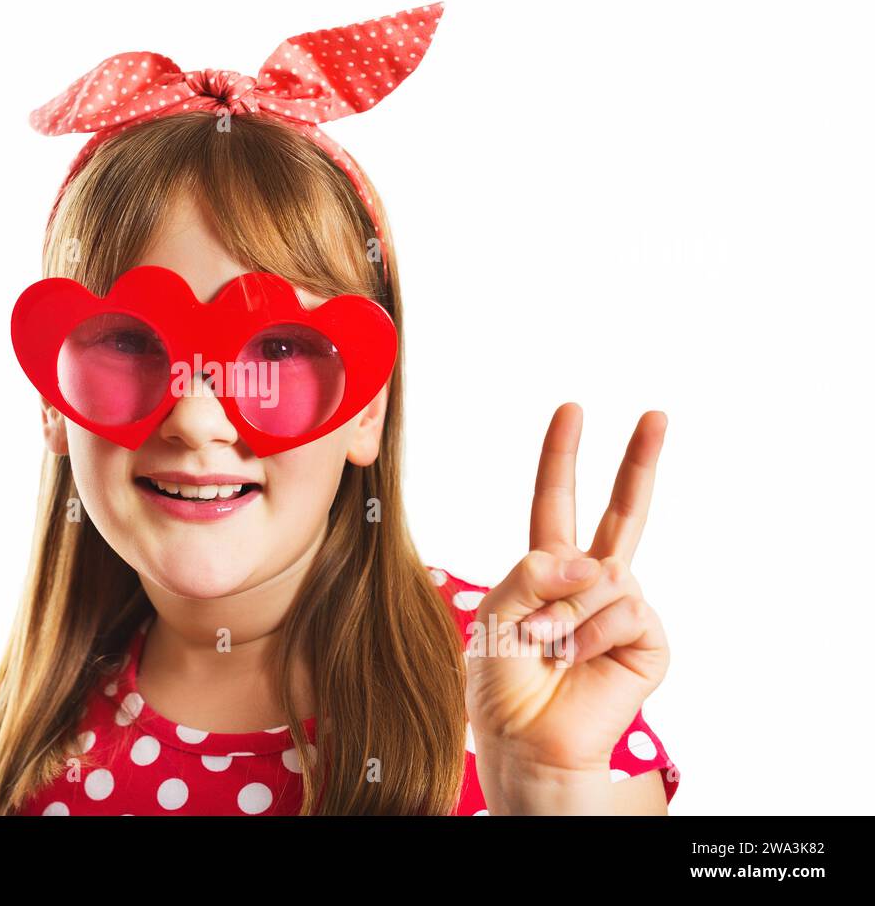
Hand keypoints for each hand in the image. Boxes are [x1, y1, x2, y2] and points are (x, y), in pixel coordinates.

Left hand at [465, 403, 670, 780]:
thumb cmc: (504, 682)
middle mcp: (591, 582)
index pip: (555, 501)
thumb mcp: (494, 616)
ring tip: (547, 648)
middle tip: (656, 413)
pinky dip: (591, 634)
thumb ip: (529, 573)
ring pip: (605, 576)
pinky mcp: (648, 639)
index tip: (572, 410)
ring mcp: (623, 608)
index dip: (562, 456)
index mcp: (548, 569)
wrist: (527, 740)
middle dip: (639, 461)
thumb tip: (593, 563)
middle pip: (621, 511)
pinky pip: (623, 610)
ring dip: (564, 614)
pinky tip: (580, 660)